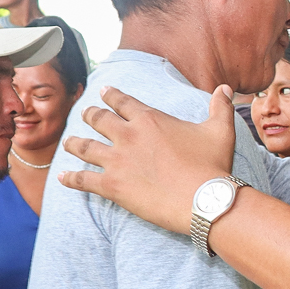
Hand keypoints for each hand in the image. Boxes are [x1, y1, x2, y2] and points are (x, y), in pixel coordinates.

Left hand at [57, 85, 235, 232]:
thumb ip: (220, 106)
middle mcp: (128, 136)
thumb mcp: (220, 131)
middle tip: (85, 114)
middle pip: (99, 120)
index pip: (123, 101)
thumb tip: (226, 88)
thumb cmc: (213, 165)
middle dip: (90, 115)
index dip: (111, 95)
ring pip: (85, 147)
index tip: (103, 91)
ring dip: (75, 143)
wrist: (204, 200)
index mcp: (149, 119)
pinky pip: (84, 180)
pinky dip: (72, 179)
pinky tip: (63, 178)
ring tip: (69, 142)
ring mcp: (117, 161)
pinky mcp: (112, 186)